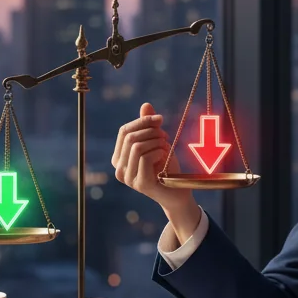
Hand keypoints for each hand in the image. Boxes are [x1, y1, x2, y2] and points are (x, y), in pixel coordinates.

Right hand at [112, 102, 196, 221]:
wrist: (178, 193)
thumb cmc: (166, 167)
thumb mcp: (157, 143)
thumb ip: (149, 126)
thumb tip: (146, 105)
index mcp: (119, 157)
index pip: (124, 131)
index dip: (142, 121)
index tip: (160, 119)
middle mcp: (119, 169)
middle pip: (130, 137)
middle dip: (150, 131)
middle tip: (165, 135)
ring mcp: (128, 178)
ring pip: (136, 146)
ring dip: (155, 141)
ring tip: (165, 145)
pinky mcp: (140, 184)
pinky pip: (145, 158)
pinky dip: (158, 151)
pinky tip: (165, 155)